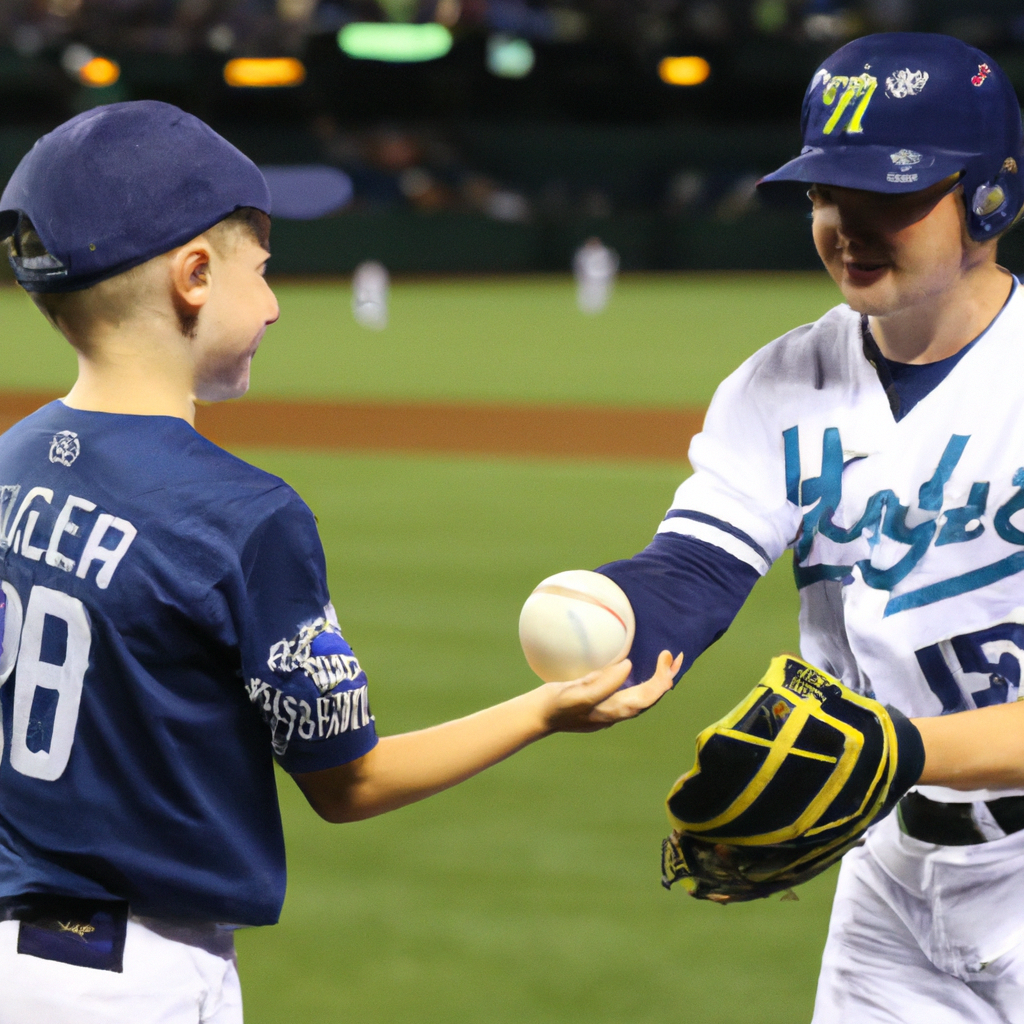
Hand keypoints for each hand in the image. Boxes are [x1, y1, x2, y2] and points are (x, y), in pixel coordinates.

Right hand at [541, 650, 681, 733]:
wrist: (538, 717)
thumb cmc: (557, 705)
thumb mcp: (580, 692)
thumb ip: (604, 682)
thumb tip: (629, 666)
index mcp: (616, 709)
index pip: (650, 695)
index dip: (662, 676)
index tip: (666, 655)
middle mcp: (618, 712)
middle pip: (651, 697)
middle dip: (666, 677)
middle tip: (674, 656)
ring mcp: (611, 709)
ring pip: (643, 696)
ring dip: (657, 681)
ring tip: (667, 663)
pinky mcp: (604, 704)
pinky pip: (632, 693)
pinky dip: (643, 682)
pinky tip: (640, 673)